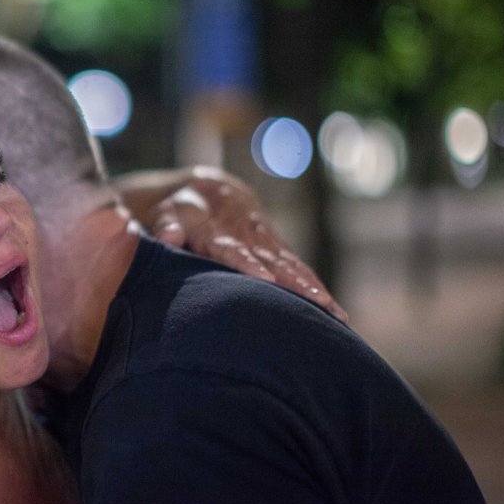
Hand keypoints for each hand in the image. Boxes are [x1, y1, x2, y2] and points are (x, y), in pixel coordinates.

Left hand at [115, 166, 347, 322]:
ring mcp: (266, 240)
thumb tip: (168, 239)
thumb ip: (166, 226)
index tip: (264, 279)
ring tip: (334, 313)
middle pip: (272, 259)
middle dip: (293, 281)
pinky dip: (317, 289)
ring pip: (291, 265)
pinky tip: (337, 314)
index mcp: (216, 226)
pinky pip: (299, 270)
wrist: (210, 189)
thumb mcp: (166, 213)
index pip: (232, 246)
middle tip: (315, 303)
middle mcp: (246, 232)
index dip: (247, 262)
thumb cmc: (179, 210)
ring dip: (312, 288)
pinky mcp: (278, 249)